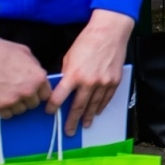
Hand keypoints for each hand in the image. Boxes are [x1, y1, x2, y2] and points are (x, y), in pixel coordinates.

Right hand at [0, 33, 51, 118]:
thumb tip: (40, 78)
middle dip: (26, 98)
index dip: (38, 93)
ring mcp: (13, 99)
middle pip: (33, 104)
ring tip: (6, 92)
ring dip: (15, 105)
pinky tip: (0, 99)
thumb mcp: (27, 54)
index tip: (32, 91)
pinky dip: (4, 110)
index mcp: (39, 78)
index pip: (46, 95)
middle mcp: (28, 90)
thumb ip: (36, 69)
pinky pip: (6, 115)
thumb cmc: (3, 51)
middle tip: (15, 89)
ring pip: (20, 110)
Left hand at [48, 9, 134, 135]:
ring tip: (84, 125)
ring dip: (88, 117)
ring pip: (94, 105)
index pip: (59, 97)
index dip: (53, 107)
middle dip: (72, 120)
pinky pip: (106, 98)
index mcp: (73, 75)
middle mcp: (88, 82)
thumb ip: (66, 74)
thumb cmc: (87, 41)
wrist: (110, 33)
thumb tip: (64, 87)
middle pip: (78, 107)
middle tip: (69, 131)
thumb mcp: (70, 57)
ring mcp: (103, 83)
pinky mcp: (114, 81)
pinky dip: (101, 106)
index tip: (50, 112)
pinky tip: (96, 111)